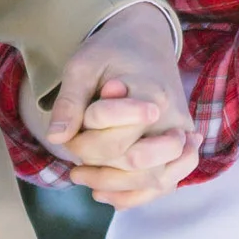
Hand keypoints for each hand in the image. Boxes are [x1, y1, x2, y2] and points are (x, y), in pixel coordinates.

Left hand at [39, 11, 195, 206]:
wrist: (148, 42)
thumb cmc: (112, 52)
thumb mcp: (83, 65)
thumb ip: (70, 101)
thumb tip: (56, 139)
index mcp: (152, 94)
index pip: (116, 135)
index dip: (85, 138)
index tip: (73, 124)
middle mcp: (173, 118)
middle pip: (135, 160)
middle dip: (95, 161)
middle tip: (71, 150)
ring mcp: (182, 136)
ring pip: (153, 179)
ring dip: (112, 185)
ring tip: (80, 176)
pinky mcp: (182, 149)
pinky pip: (166, 185)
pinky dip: (134, 196)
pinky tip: (104, 194)